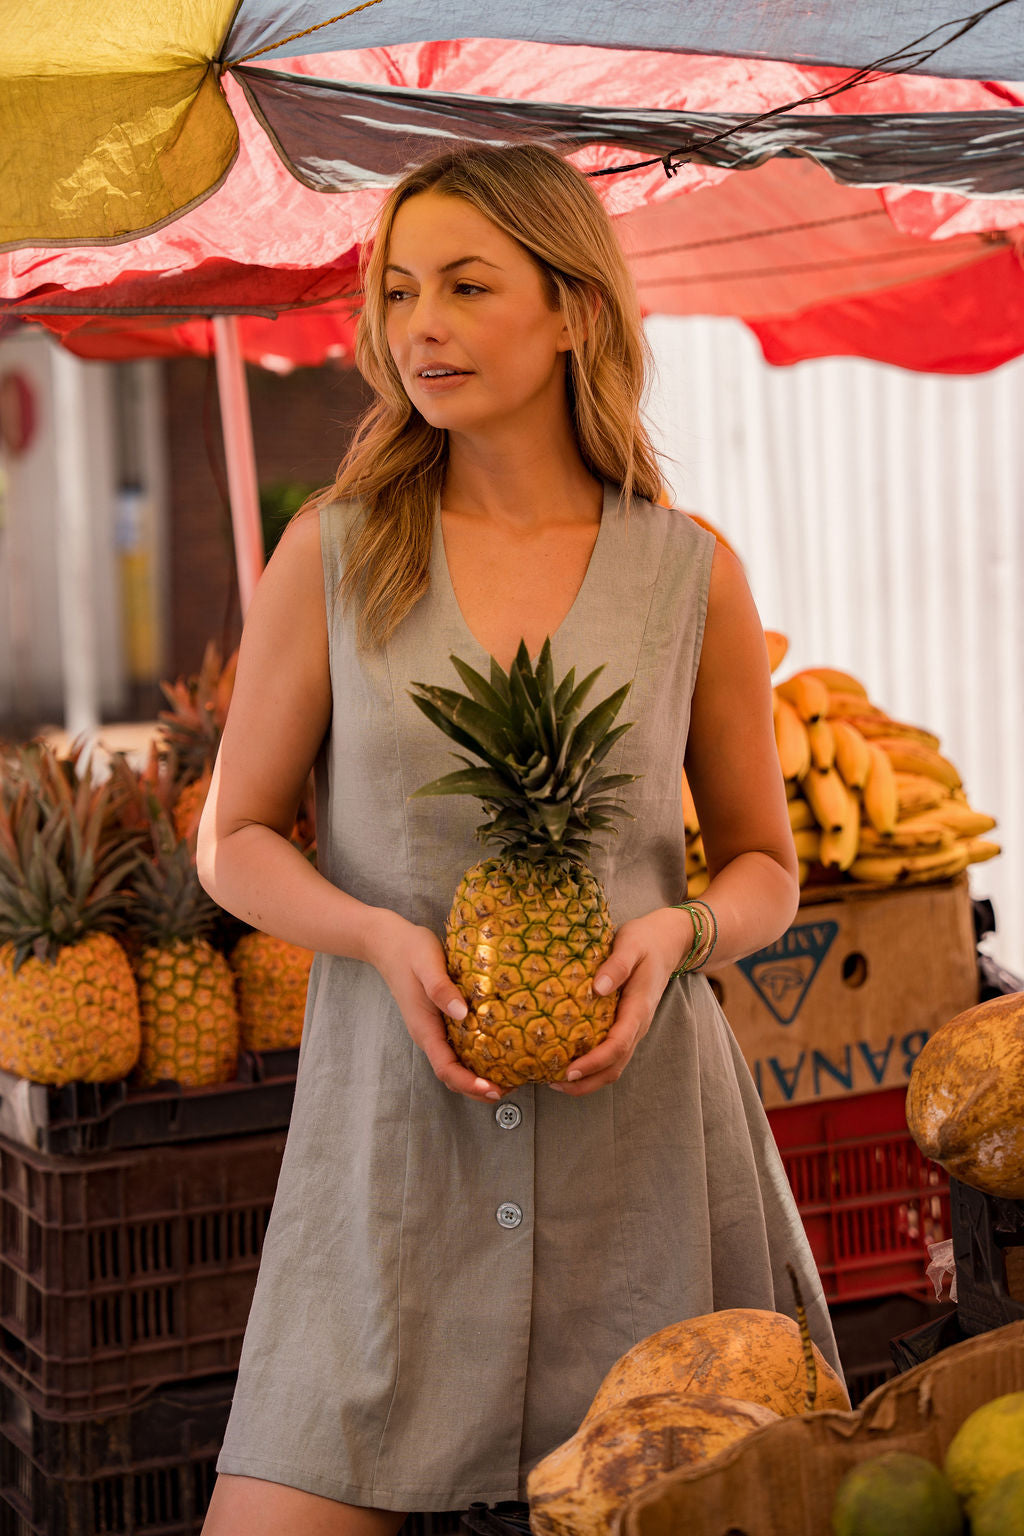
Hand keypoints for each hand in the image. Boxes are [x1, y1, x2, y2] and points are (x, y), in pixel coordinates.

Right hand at [361, 908, 504, 1101]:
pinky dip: (475, 1060)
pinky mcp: (439, 1021)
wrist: (389, 942)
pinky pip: (457, 1049)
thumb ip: (441, 988)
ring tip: (507, 1078)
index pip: (446, 1067)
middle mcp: (428, 1034)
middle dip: (478, 1088)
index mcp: (424, 1027)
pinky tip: (495, 1053)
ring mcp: (433, 1030)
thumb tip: (462, 1012)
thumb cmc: (410, 950)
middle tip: (509, 1088)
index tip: (492, 1088)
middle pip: (451, 1075)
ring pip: (454, 1064)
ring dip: (478, 1077)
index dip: (469, 1082)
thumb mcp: (427, 963)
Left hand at [548, 907, 692, 1096]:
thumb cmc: (644, 942)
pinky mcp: (626, 1027)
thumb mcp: (630, 945)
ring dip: (588, 1079)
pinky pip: (611, 1055)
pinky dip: (592, 1067)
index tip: (569, 1070)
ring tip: (556, 1080)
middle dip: (586, 1081)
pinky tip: (569, 1061)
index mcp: (638, 1009)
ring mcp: (633, 1029)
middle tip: (554, 1084)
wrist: (666, 943)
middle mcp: (637, 1026)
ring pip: (614, 1066)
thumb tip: (598, 987)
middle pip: (615, 1067)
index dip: (593, 1062)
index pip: (617, 1045)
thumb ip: (617, 965)